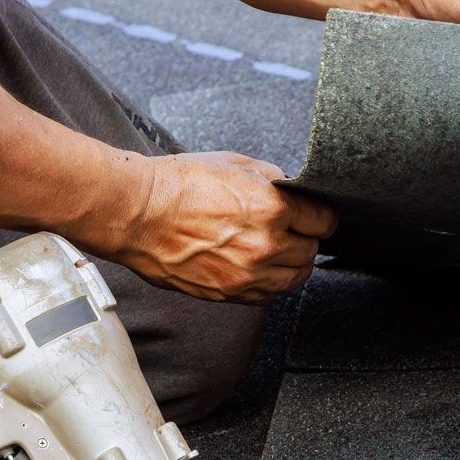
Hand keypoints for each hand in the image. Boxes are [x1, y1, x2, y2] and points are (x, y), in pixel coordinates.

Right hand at [105, 152, 337, 303]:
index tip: (316, 216)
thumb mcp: (233, 163)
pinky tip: (255, 266)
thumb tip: (293, 190)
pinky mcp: (228, 294)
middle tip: (294, 231)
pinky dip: (267, 283)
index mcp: (271, 209)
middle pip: (310, 253)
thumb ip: (272, 179)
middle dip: (306, 240)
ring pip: (293, 279)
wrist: (136, 214)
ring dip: (291, 266)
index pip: (323, 222)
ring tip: (277, 251)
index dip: (321, 216)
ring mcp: (246, 275)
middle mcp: (264, 247)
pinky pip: (266, 295)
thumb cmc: (178, 184)